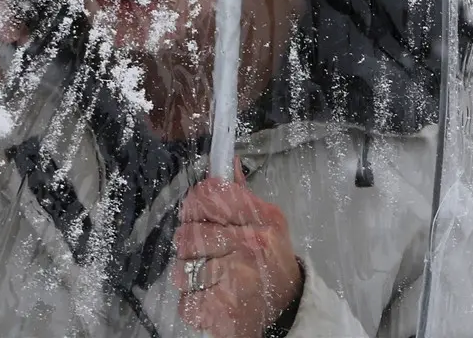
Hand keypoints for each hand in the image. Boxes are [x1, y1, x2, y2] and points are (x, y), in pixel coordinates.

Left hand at [173, 158, 302, 337]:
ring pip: (181, 270)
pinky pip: (186, 302)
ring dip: (188, 275)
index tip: (199, 213)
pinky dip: (192, 302)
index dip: (195, 204)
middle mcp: (250, 247)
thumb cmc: (271, 258)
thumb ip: (239, 192)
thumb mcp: (266, 220)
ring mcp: (237, 280)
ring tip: (208, 276)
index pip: (207, 195)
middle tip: (203, 250)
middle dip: (188, 244)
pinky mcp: (224, 312)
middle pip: (186, 234)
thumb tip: (227, 160)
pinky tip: (210, 297)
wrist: (291, 304)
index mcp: (261, 220)